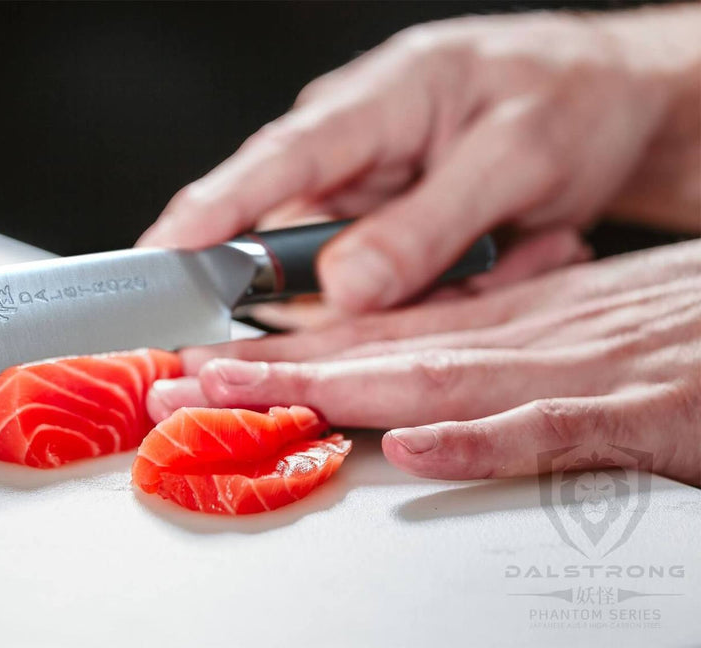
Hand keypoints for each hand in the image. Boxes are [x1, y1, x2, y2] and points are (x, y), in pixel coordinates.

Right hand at [138, 8, 698, 313]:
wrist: (606, 102)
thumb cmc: (565, 100)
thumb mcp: (517, 158)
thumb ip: (429, 226)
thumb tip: (344, 289)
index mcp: (374, 104)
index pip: (276, 161)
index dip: (212, 211)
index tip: (160, 256)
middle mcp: (349, 154)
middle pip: (296, 241)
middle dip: (344, 289)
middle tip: (439, 281)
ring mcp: (363, 200)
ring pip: (343, 282)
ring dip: (424, 289)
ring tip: (511, 246)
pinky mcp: (382, 236)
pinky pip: (381, 292)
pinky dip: (442, 290)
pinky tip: (510, 250)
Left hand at [148, 241, 700, 485]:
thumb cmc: (680, 324)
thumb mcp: (573, 324)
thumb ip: (496, 351)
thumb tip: (416, 382)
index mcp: (505, 321)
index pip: (371, 334)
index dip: (281, 350)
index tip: (204, 363)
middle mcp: (522, 338)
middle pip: (374, 353)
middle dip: (267, 371)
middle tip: (176, 385)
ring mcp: (575, 370)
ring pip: (435, 378)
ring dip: (331, 389)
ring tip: (239, 400)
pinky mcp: (643, 410)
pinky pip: (550, 429)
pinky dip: (480, 439)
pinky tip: (413, 448)